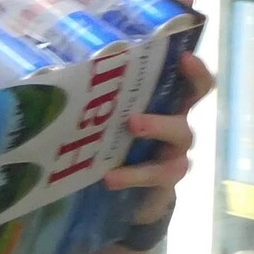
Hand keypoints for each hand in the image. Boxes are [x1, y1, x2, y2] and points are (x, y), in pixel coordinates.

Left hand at [103, 50, 213, 224]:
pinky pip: (154, 180)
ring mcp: (175, 159)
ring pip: (174, 156)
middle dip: (163, 120)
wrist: (132, 194)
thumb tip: (57, 69)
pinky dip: (131, 177)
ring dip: (146, 156)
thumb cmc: (122, 142)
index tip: (183, 58)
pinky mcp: (165, 185)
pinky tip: (109, 178)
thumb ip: (103, 96)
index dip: (196, 72)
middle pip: (188, 124)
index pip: (195, 86)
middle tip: (132, 122)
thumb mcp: (116, 116)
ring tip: (122, 149)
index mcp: (170, 106)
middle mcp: (179, 130)